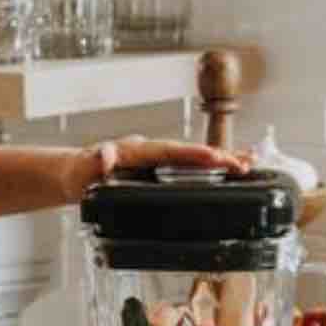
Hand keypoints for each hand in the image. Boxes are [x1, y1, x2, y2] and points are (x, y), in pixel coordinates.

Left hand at [64, 135, 253, 199]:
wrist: (76, 174)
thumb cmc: (78, 174)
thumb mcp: (81, 171)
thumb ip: (93, 162)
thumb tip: (104, 154)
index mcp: (136, 150)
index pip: (169, 151)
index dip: (193, 154)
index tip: (215, 157)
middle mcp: (151, 151)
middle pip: (189, 153)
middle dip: (217, 157)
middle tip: (245, 164)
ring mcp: (157, 160)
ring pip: (194, 158)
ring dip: (221, 159)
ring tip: (250, 162)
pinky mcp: (161, 170)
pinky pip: (190, 167)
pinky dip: (212, 165)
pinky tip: (233, 168)